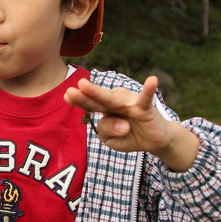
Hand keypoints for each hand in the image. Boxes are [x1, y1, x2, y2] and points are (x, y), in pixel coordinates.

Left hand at [64, 76, 198, 170]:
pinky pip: (146, 98)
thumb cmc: (129, 136)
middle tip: (70, 89)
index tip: (66, 95)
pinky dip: (148, 90)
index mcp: (105, 109)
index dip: (79, 100)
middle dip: (83, 94)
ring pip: (114, 100)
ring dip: (100, 95)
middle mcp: (115, 102)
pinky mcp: (146, 108)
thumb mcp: (112, 141)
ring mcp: (130, 103)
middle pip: (98, 99)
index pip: (90, 104)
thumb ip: (107, 132)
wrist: (154, 140)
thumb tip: (121, 124)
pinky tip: (152, 80)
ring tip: (83, 86)